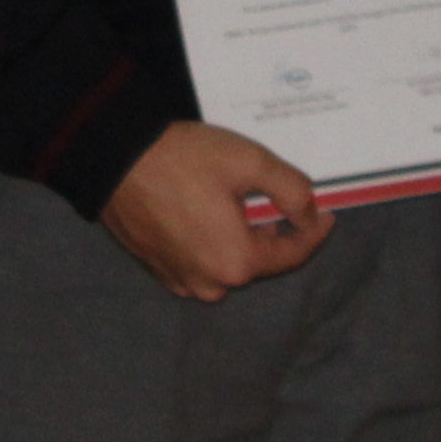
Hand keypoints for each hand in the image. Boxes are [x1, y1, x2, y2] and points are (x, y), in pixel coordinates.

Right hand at [102, 120, 334, 300]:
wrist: (113, 158)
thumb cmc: (183, 159)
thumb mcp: (251, 162)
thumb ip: (293, 191)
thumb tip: (311, 216)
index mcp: (237, 263)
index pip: (292, 255)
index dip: (314, 232)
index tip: (327, 212)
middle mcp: (210, 284)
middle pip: (259, 261)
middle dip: (273, 232)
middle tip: (277, 198)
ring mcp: (180, 281)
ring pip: (228, 262)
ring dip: (241, 238)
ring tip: (240, 203)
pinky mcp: (158, 269)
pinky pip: (200, 261)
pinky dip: (212, 242)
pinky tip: (207, 212)